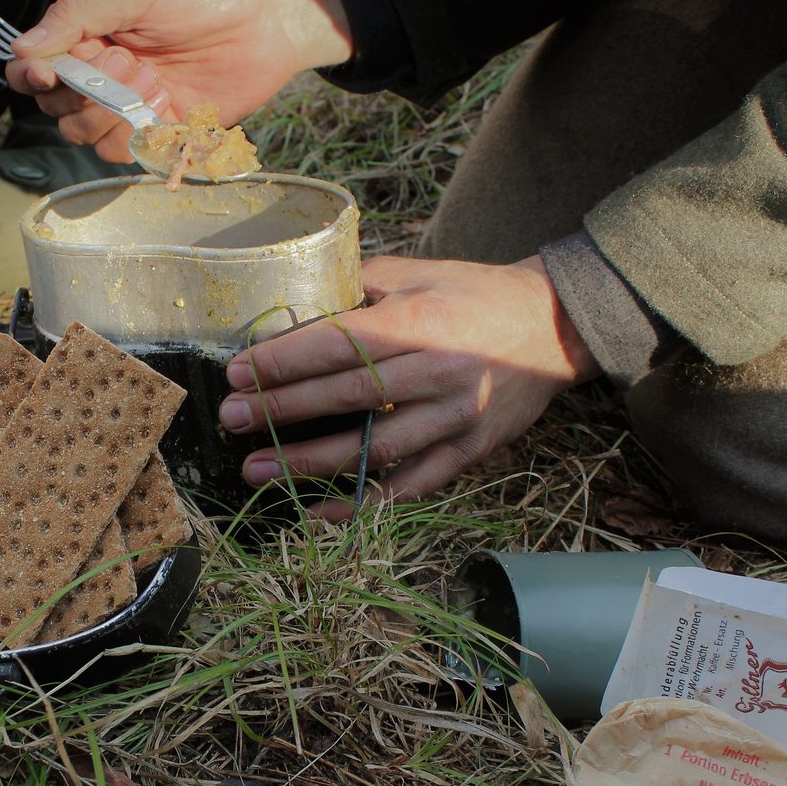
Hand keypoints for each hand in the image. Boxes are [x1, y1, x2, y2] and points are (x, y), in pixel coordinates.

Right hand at [5, 0, 351, 162]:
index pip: (38, 69)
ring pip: (90, 138)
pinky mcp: (164, 131)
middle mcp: (104, 75)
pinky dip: (141, 135)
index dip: (33, 78)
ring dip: (112, 117)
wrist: (268, 19)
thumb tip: (24, 48)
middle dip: (84, 96)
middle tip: (125, 62)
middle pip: (59, 111)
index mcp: (90, 37)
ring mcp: (133, 106)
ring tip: (153, 81)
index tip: (50, 76)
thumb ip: (78, 18)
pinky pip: (131, 152)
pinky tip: (168, 104)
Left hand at [219, 256, 602, 518]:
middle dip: (282, 411)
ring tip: (257, 470)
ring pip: (375, 449)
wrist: (555, 326)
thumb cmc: (475, 294)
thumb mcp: (420, 272)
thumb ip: (360, 287)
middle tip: (231, 420)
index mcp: (421, 320)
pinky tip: (317, 513)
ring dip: (311, 465)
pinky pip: (410, 488)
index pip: (339, 343)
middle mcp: (440, 371)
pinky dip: (362, 505)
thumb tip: (295, 305)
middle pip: (349, 396)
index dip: (285, 361)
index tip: (238, 373)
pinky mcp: (470, 451)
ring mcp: (457, 417)